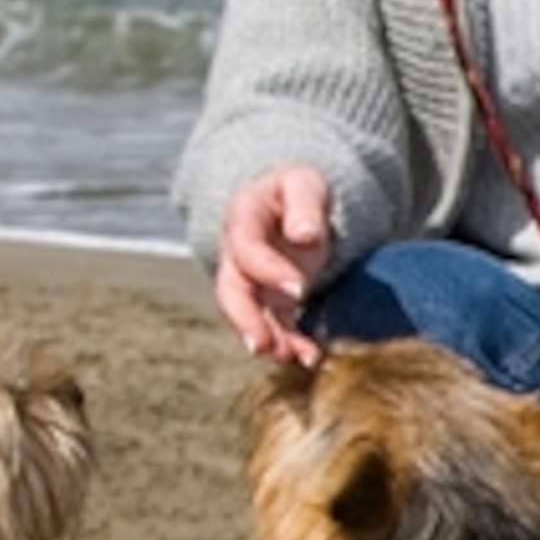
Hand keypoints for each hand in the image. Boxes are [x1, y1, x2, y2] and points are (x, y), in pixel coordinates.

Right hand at [213, 164, 334, 362]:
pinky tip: (308, 357)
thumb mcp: (305, 183)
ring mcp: (250, 280)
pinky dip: (288, 344)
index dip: (267, 270)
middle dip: (245, 319)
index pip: (246, 248)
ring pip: (248, 315)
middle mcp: (237, 254)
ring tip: (291, 357)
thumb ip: (305, 204)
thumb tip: (305, 235)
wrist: (295, 203)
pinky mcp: (268, 300)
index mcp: (243, 218)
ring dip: (267, 339)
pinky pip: (273, 326)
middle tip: (262, 344)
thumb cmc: (300, 189)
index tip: (298, 288)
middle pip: (230, 291)